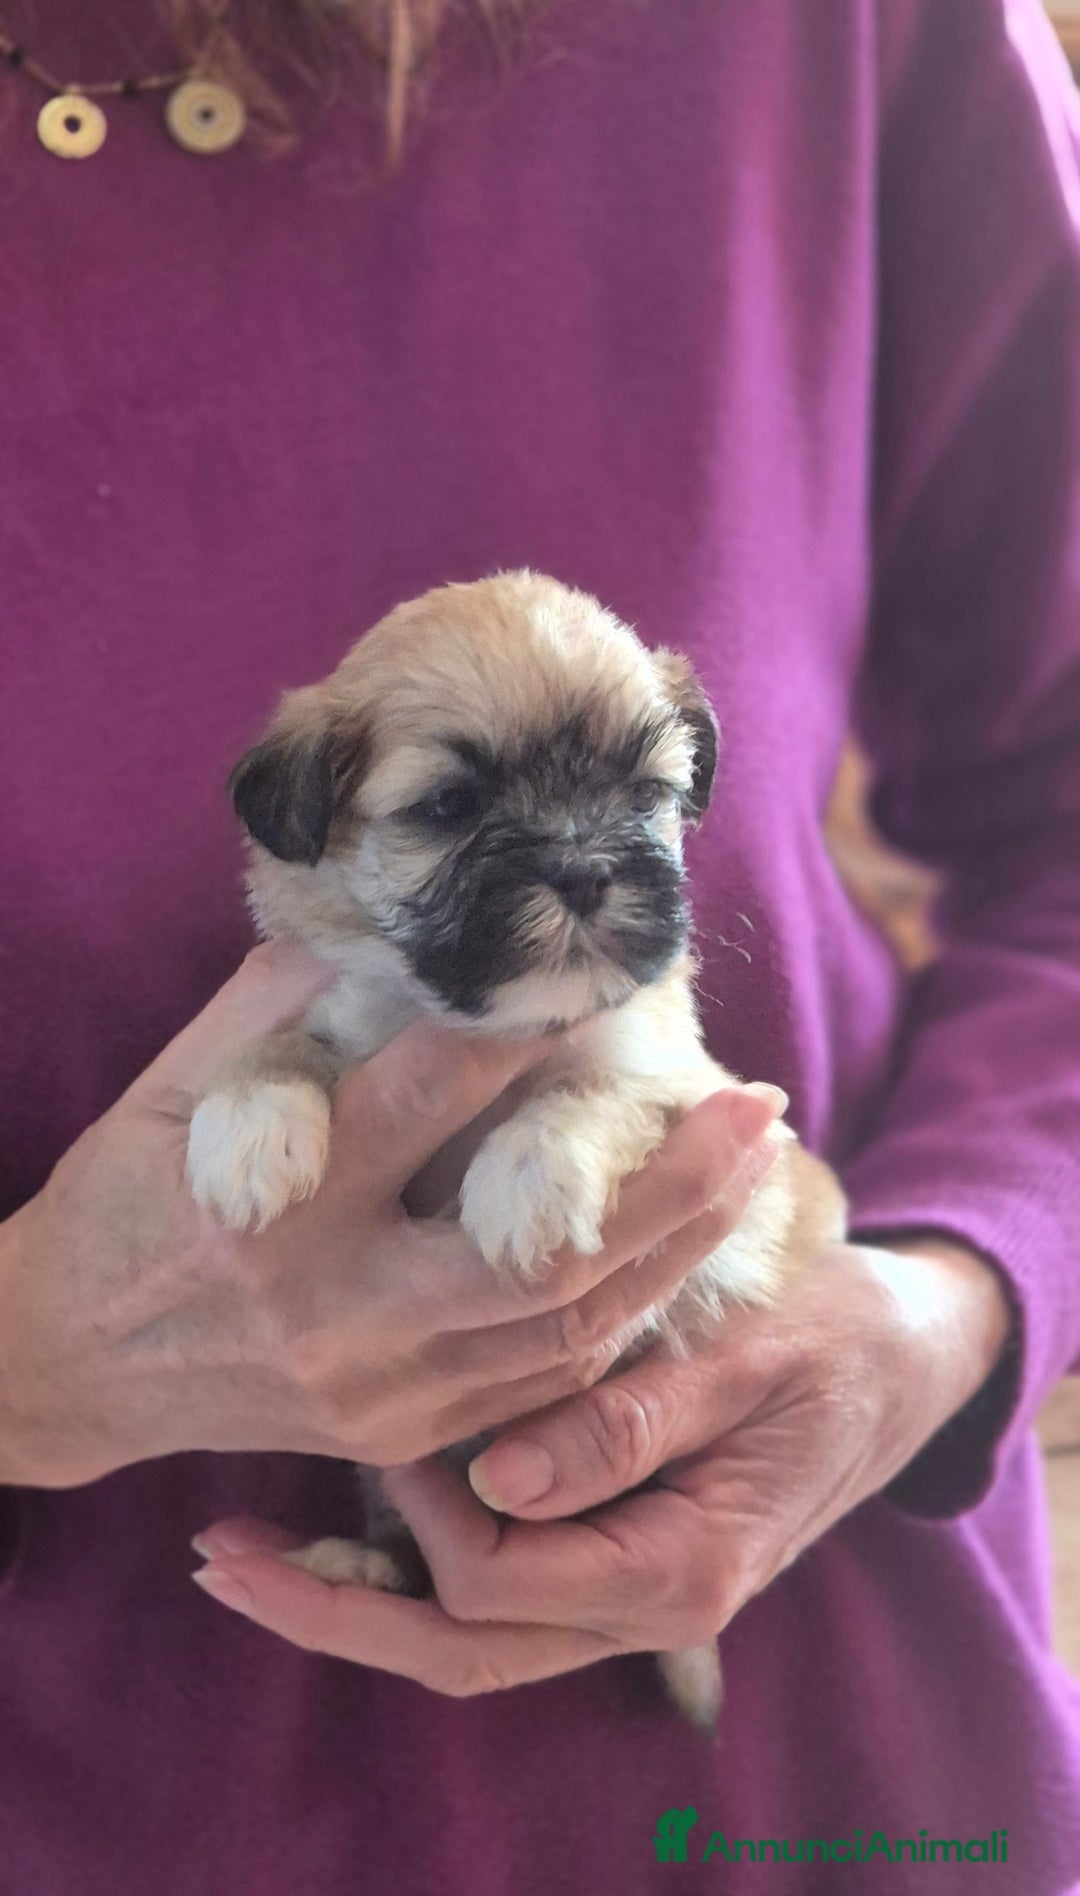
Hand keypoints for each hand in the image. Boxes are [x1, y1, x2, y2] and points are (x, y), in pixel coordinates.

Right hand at [0, 944, 780, 1488]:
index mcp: (276, 1205)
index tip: (603, 971)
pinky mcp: (400, 1432)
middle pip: (544, 1250)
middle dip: (670, 1179)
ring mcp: (378, 1387)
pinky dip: (624, 1314)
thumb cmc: (127, 1199)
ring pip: (569, 1328)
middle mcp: (336, 1308)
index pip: (428, 1101)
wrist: (70, 1364)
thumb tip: (404, 927)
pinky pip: (543, 1384)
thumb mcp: (186, 1087)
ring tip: (754, 1170)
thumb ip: (292, 1006)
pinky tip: (681, 1251)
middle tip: (758, 1104)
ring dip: (676, 1246)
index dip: (529, 1030)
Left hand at [188, 1237, 1009, 1695]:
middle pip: (455, 1646)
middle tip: (215, 1552)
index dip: (422, 1509)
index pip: (502, 1576)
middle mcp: (639, 1606)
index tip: (381, 1414)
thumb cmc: (829, 1340)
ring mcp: (616, 1592)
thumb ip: (634, 1420)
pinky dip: (401, 1571)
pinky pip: (486, 1595)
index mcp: (678, 1568)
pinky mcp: (600, 1555)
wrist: (894, 1359)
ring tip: (237, 1551)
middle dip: (330, 1606)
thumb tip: (501, 1478)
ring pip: (460, 1638)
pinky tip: (331, 1527)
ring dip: (348, 1598)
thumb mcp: (749, 1360)